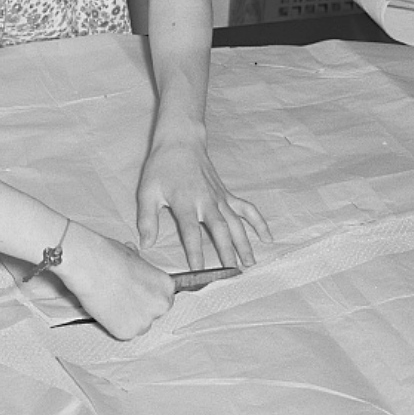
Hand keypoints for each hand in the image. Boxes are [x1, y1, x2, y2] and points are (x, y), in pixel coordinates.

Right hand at [56, 223, 175, 339]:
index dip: (148, 297)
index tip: (138, 295)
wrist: (91, 266)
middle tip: (123, 301)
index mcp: (166, 285)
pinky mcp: (127, 332)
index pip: (163, 298)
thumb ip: (141, 270)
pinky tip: (105, 310)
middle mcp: (161, 305)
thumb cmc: (110, 257)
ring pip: (138, 326)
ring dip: (128, 319)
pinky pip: (122, 333)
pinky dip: (113, 325)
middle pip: (154, 314)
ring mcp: (145, 321)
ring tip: (111, 302)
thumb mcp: (134, 257)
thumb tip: (135, 268)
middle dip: (141, 310)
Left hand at [136, 138, 271, 270]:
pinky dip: (258, 222)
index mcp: (185, 201)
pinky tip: (267, 237)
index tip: (198, 269)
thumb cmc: (162, 167)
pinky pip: (246, 209)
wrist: (181, 142)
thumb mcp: (147, 191)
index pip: (191, 231)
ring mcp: (220, 197)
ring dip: (244, 243)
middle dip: (227, 252)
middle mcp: (206, 201)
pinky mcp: (227, 194)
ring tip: (250, 263)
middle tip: (231, 273)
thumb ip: (147, 220)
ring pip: (236, 223)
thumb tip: (146, 244)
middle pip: (220, 229)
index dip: (195, 251)